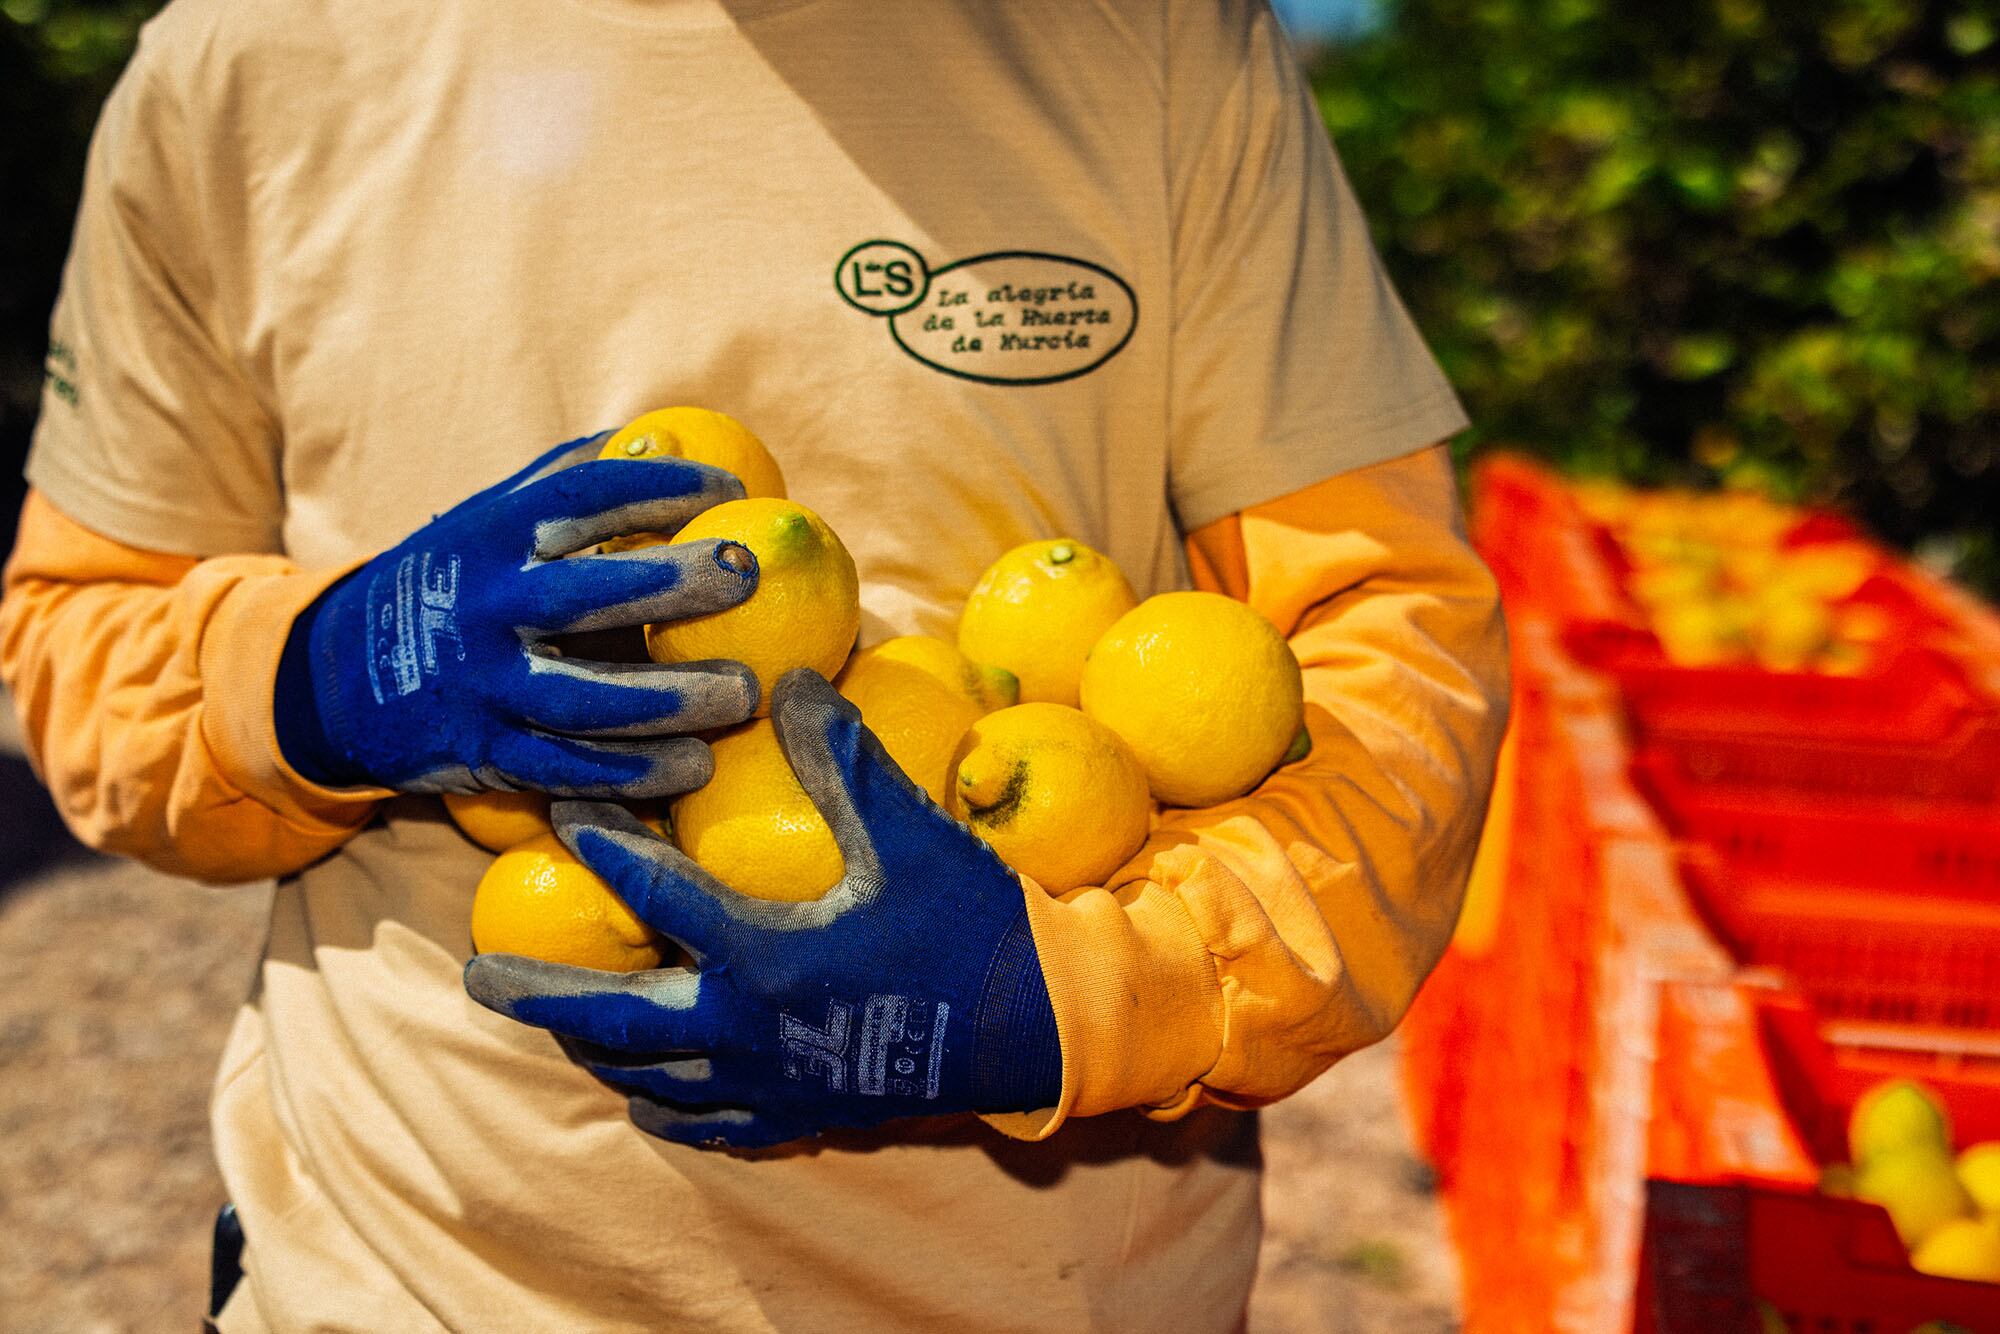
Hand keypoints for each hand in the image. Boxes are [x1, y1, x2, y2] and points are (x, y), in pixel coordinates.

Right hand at [275, 434, 759, 796]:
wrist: (339, 678)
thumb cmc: (450, 583)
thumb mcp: (486, 519)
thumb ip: (565, 479)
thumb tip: (662, 439)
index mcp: (492, 535)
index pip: (583, 497)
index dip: (661, 487)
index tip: (731, 489)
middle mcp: (483, 607)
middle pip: (586, 594)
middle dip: (674, 584)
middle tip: (747, 577)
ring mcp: (481, 685)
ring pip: (584, 701)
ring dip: (672, 701)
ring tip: (745, 693)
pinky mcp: (483, 754)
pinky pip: (566, 771)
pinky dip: (633, 774)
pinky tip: (695, 765)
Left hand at [464, 669, 1063, 1148]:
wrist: (1039, 1028)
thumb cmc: (975, 925)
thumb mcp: (911, 834)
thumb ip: (844, 760)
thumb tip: (793, 680)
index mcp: (763, 954)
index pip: (653, 894)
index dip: (601, 847)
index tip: (561, 814)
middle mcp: (747, 1030)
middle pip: (614, 1019)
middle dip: (541, 993)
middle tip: (480, 976)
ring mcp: (770, 1084)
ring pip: (649, 1080)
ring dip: (596, 1049)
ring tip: (559, 1024)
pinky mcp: (800, 1116)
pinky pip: (707, 1125)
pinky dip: (666, 1110)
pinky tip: (649, 1099)